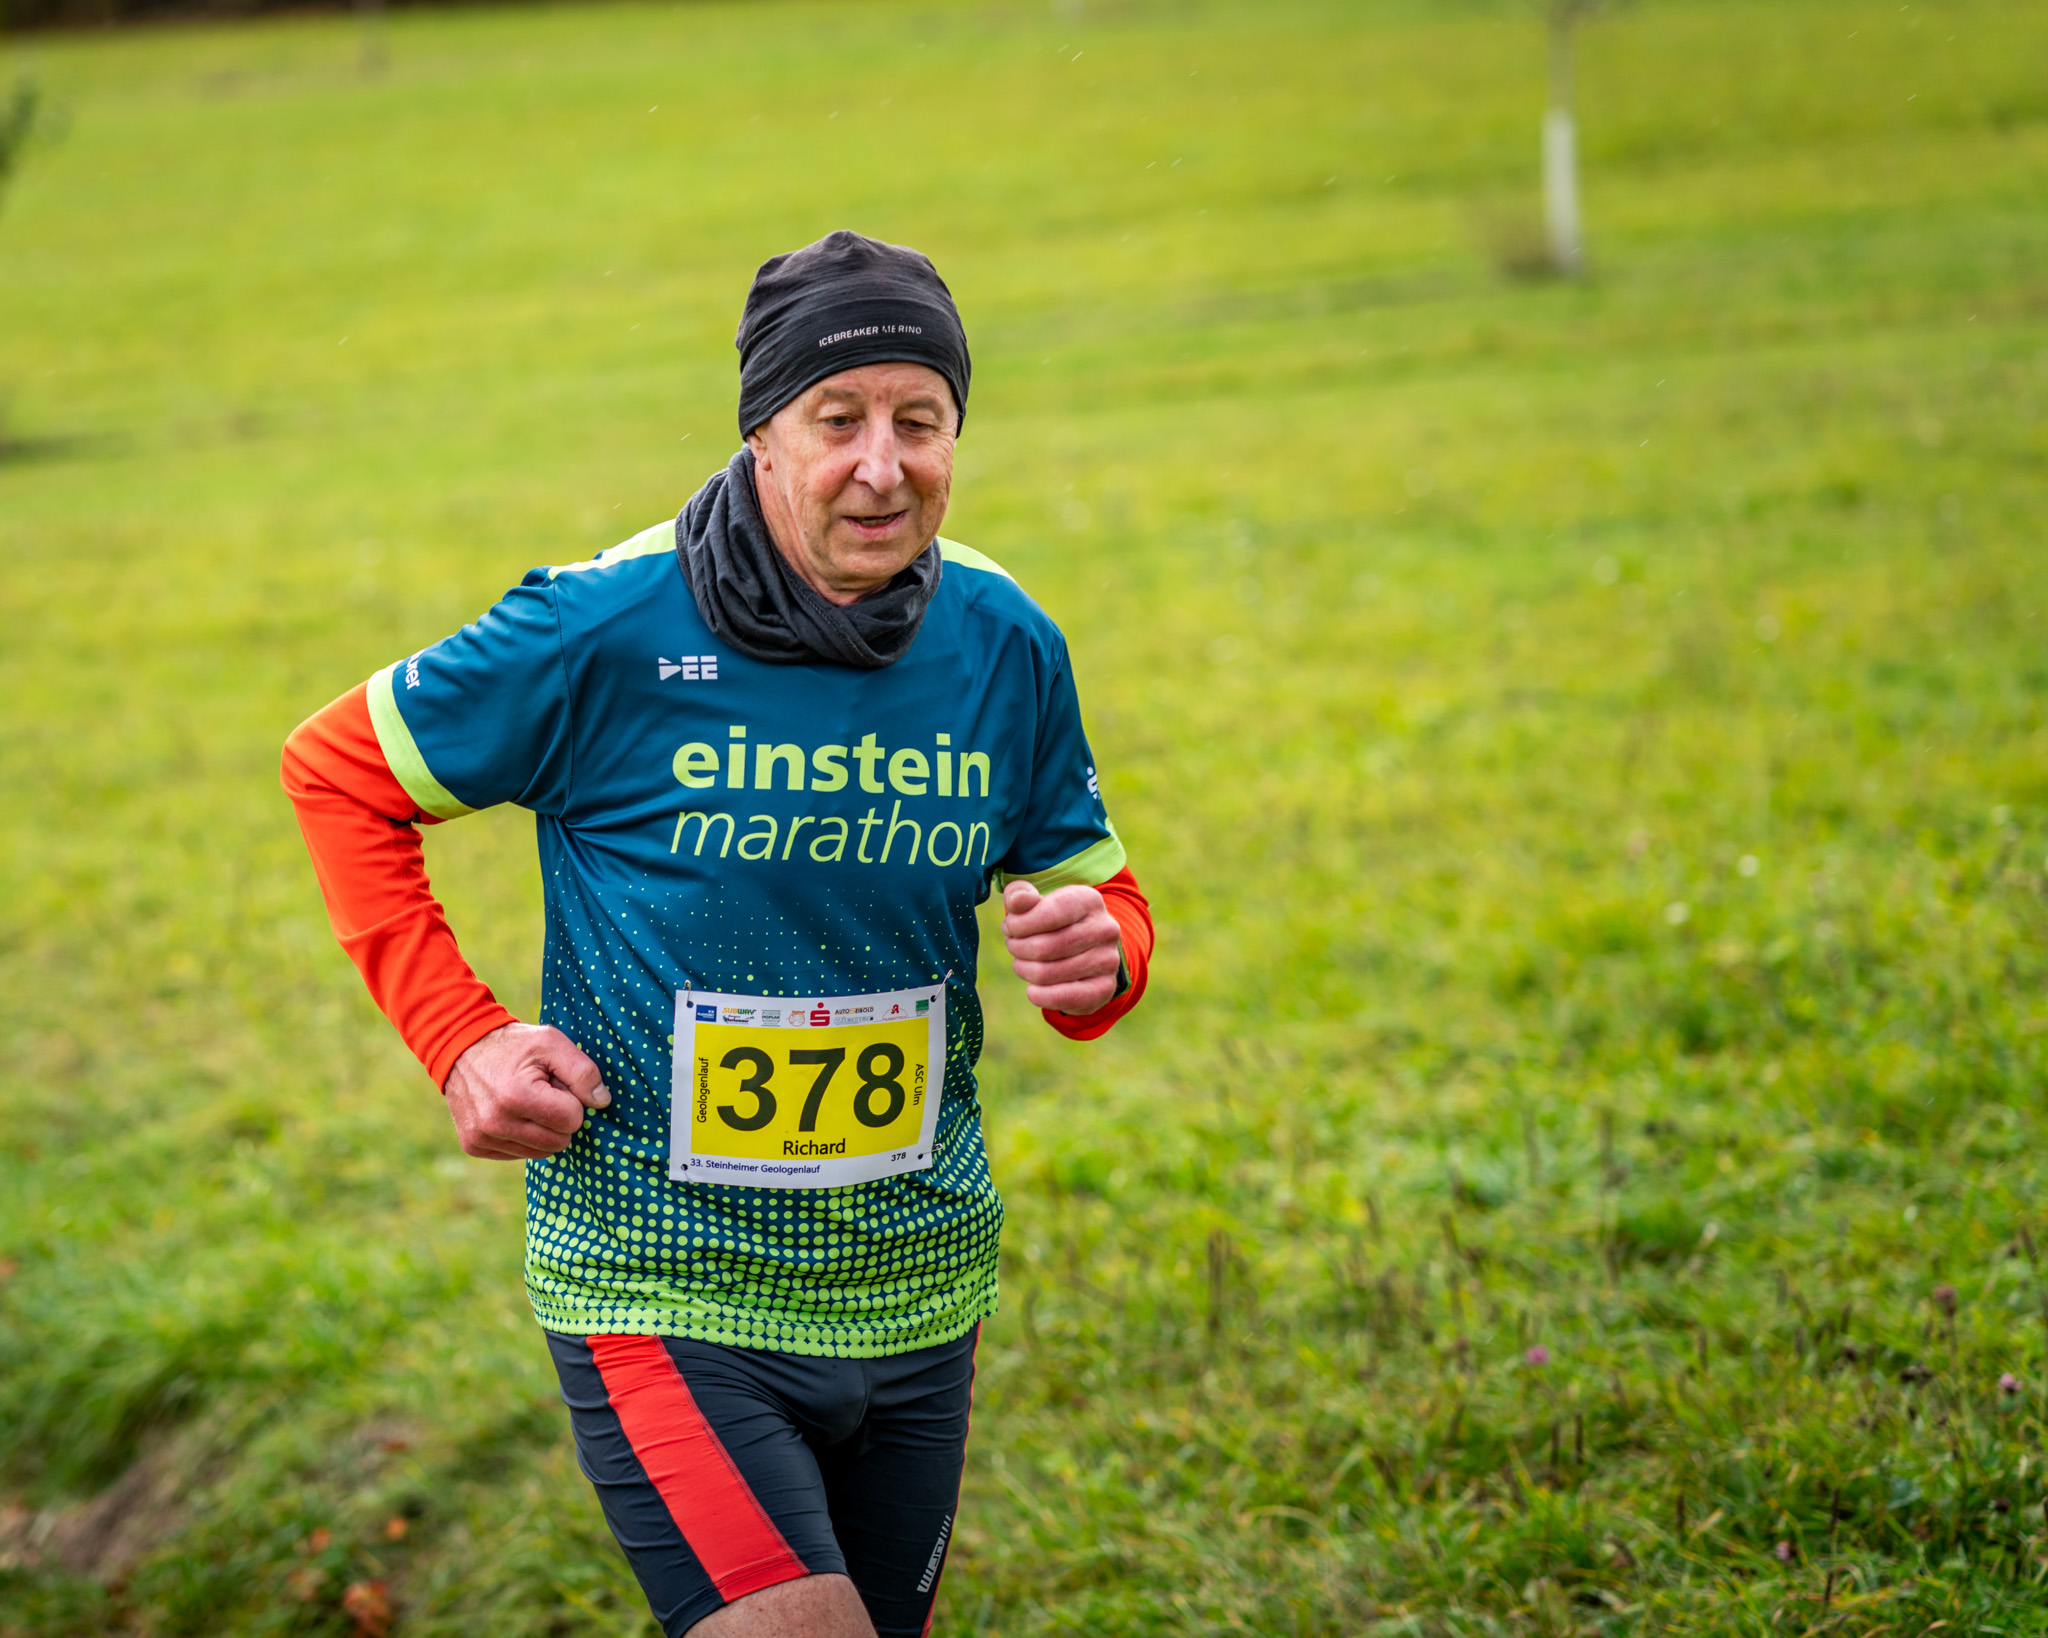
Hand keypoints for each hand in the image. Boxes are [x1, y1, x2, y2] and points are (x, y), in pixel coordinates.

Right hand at [443, 1022, 609, 1159]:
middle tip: (542, 1093)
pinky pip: (518, 1154)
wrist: (460, 1046)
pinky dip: (522, 1137)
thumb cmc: (513, 1044)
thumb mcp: (552, 1042)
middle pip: (558, 1142)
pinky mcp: (473, 1145)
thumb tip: (602, 1102)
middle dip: (558, 1118)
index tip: (555, 1084)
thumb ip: (583, 1072)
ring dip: (541, 1129)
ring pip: (540, 1152)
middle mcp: (495, 1123)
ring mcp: (481, 1137)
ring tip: (525, 1101)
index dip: (571, 1100)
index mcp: (516, 1097)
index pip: (572, 1120)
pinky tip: (511, 1113)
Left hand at [1001, 880, 1121, 1015]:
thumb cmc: (1054, 922)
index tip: (1010, 927)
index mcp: (1088, 901)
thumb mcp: (1037, 902)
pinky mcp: (1104, 988)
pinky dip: (1038, 995)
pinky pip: (1061, 998)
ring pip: (1047, 973)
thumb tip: (1017, 899)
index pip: (1048, 913)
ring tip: (1023, 963)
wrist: (1088, 949)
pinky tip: (1033, 988)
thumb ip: (1020, 895)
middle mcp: (1104, 929)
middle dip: (1018, 948)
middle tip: (1014, 946)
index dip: (1019, 924)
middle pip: (1044, 947)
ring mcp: (1107, 960)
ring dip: (1025, 970)